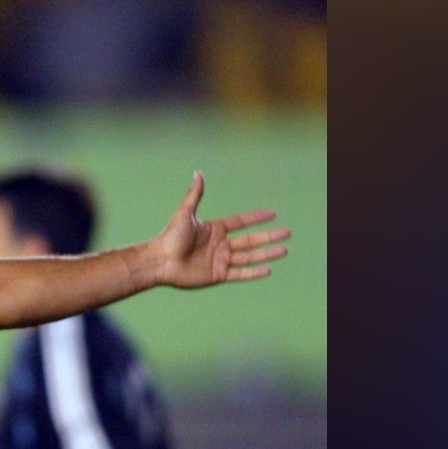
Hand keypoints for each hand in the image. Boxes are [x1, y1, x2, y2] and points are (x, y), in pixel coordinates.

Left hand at [154, 172, 290, 288]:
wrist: (160, 261)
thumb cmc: (170, 236)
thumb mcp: (185, 213)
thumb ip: (194, 195)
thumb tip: (198, 173)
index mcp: (215, 229)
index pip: (241, 222)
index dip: (256, 218)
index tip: (273, 214)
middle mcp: (220, 245)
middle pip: (250, 240)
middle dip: (269, 237)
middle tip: (287, 233)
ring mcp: (220, 260)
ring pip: (249, 257)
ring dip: (267, 254)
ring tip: (284, 250)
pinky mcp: (217, 275)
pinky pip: (240, 273)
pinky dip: (254, 272)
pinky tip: (269, 269)